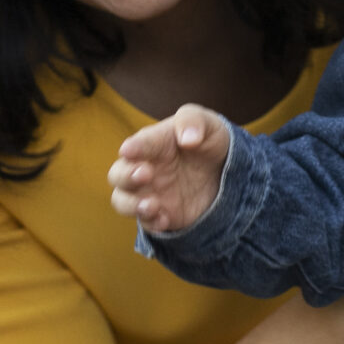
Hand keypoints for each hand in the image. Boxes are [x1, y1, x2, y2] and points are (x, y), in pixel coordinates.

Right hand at [109, 104, 230, 232]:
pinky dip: (151, 222)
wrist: (225, 174)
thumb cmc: (210, 142)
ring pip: (122, 200)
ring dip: (130, 204)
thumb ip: (194, 121)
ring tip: (152, 205)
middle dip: (125, 175)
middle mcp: (145, 167)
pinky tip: (165, 220)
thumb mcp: (210, 125)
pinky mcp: (159, 214)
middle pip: (118, 174)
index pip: (141, 144)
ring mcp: (149, 192)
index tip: (129, 150)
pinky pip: (145, 222)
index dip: (135, 147)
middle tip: (145, 174)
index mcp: (155, 143)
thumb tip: (187, 139)